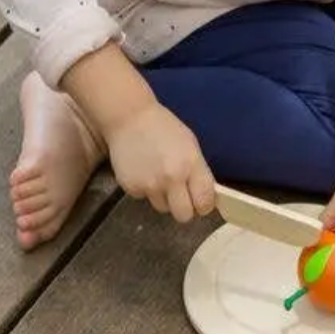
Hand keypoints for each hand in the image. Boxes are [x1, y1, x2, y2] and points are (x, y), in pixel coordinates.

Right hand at [104, 102, 216, 222]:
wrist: (129, 117)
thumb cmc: (164, 128)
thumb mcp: (190, 145)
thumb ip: (198, 171)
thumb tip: (204, 196)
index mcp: (191, 164)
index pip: (205, 202)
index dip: (204, 204)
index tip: (200, 200)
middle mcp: (171, 178)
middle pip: (184, 216)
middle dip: (185, 208)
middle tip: (181, 196)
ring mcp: (150, 185)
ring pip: (163, 208)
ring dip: (164, 198)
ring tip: (158, 175)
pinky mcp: (131, 188)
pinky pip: (144, 198)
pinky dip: (145, 189)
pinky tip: (143, 171)